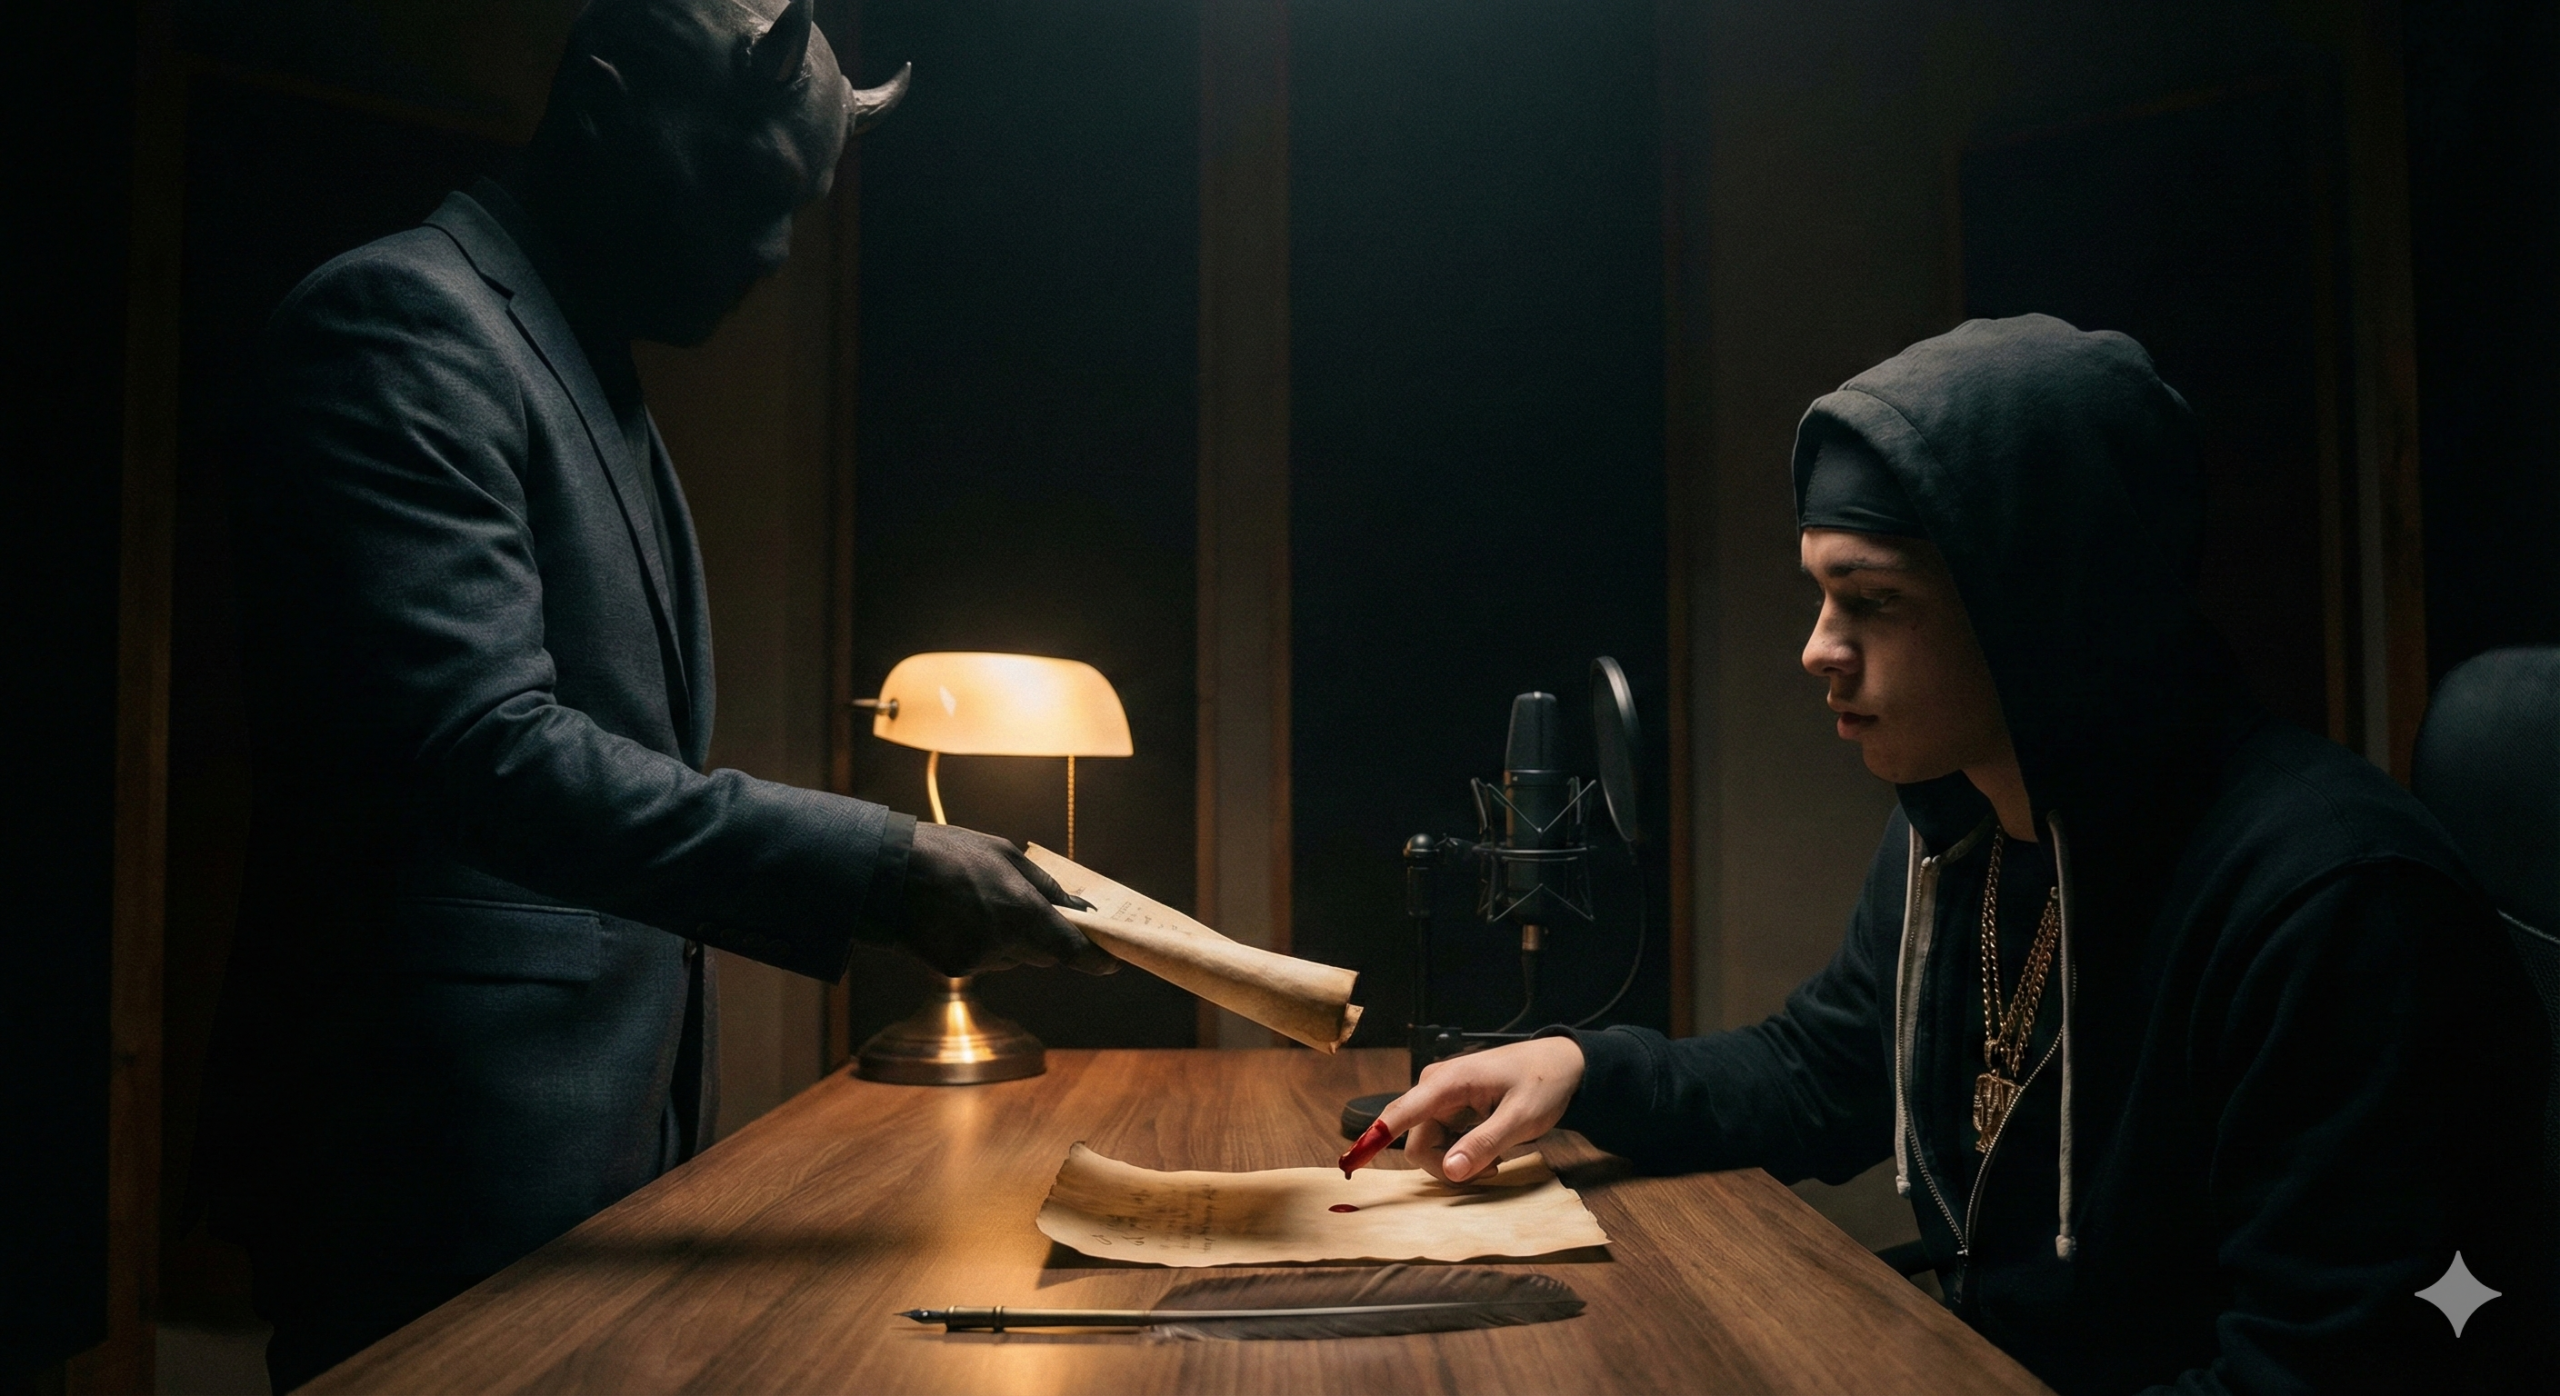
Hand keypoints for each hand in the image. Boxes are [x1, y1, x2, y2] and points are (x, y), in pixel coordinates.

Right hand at [899, 823, 1118, 977]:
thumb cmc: (948, 854)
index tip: (1112, 962)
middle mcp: (1004, 942)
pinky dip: (982, 946)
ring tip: (980, 904)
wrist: (886, 875)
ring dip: (1011, 940)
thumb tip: (1077, 908)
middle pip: (1045, 954)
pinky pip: (985, 962)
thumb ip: (1045, 886)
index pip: (1071, 950)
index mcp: (1022, 911)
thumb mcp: (1004, 854)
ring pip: (1014, 958)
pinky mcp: (956, 969)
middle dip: (1047, 938)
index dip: (1095, 959)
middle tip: (1031, 911)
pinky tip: (958, 919)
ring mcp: (979, 960)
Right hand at [1374, 1036, 1585, 1182]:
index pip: (1400, 1114)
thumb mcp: (1521, 1118)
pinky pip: (1441, 1142)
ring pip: (1429, 1146)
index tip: (1348, 1164)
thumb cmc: (1543, 1082)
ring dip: (1457, 1163)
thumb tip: (1450, 1172)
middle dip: (1446, 1166)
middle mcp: (1435, 1088)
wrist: (1562, 1063)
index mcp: (1447, 1082)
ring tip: (1496, 1161)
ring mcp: (1440, 1098)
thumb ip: (1484, 1144)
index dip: (1372, 1140)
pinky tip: (1489, 1154)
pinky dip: (1461, 1155)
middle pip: (1416, 1142)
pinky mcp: (1449, 1108)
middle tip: (1490, 1172)